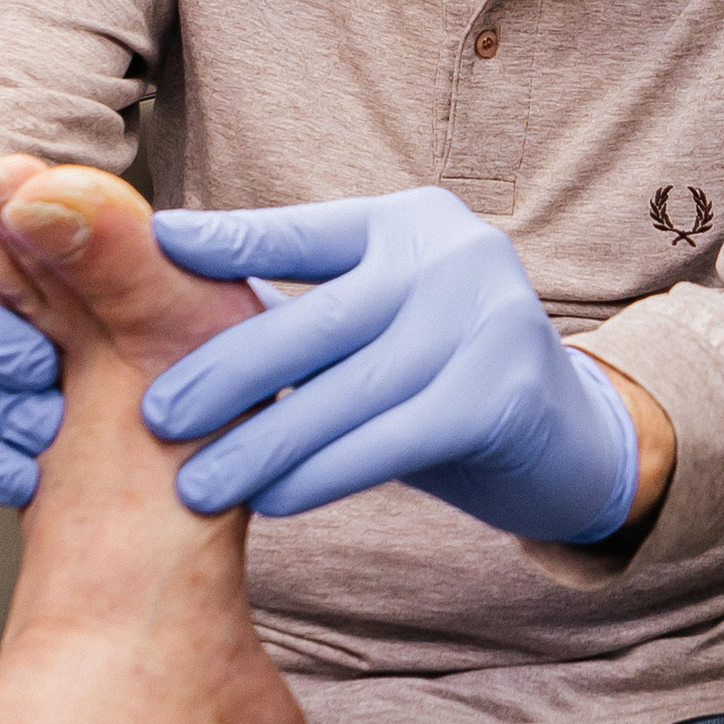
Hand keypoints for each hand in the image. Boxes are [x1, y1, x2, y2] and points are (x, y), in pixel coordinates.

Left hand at [145, 188, 642, 541]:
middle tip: (156, 417)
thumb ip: (298, 312)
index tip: (155, 249)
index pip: (303, 232)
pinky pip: (392, 440)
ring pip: (349, 390)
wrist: (568, 439)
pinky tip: (273, 501)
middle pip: (319, 319)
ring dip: (264, 444)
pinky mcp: (505, 395)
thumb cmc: (440, 379)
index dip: (229, 243)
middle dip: (228, 371)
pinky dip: (324, 473)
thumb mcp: (377, 324)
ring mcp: (490, 320)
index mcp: (410, 222)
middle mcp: (456, 255)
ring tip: (197, 484)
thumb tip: (167, 310)